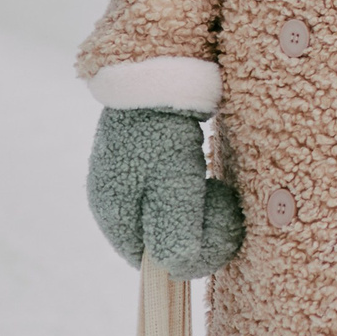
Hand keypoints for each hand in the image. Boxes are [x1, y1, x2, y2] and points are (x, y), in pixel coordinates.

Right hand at [87, 107, 244, 279]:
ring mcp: (128, 174)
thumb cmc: (164, 128)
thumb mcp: (174, 184)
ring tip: (220, 188)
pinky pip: (173, 188)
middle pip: (160, 235)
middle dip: (197, 229)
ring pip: (170, 211)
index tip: (215, 238)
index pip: (148, 259)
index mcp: (113, 210)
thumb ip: (175, 231)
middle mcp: (114, 196)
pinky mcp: (146, 155)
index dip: (185, 256)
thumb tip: (177, 271)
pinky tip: (210, 173)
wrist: (160, 65)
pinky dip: (196, 186)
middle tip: (223, 205)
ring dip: (199, 207)